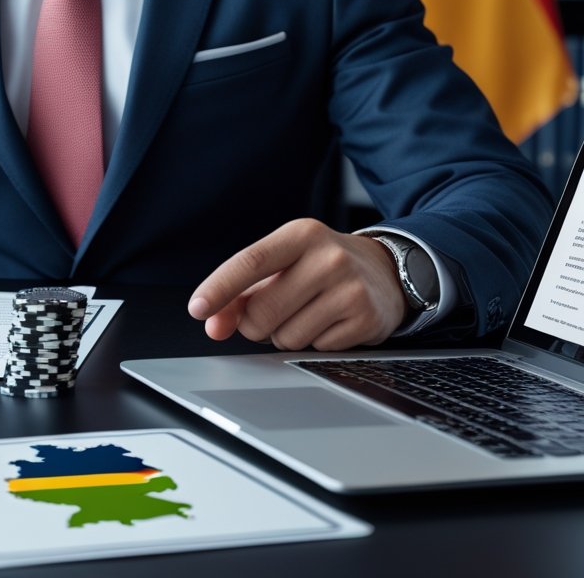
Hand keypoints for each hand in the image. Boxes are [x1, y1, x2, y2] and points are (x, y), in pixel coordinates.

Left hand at [187, 219, 408, 350]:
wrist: (386, 272)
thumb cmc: (320, 267)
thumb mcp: (282, 266)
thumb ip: (240, 293)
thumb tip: (213, 325)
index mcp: (300, 235)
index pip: (250, 261)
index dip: (219, 288)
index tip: (197, 308)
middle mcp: (328, 257)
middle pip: (262, 312)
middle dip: (255, 325)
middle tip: (273, 314)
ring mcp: (350, 288)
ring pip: (286, 337)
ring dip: (285, 336)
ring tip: (307, 314)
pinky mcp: (365, 319)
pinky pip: (315, 350)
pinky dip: (314, 344)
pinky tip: (330, 323)